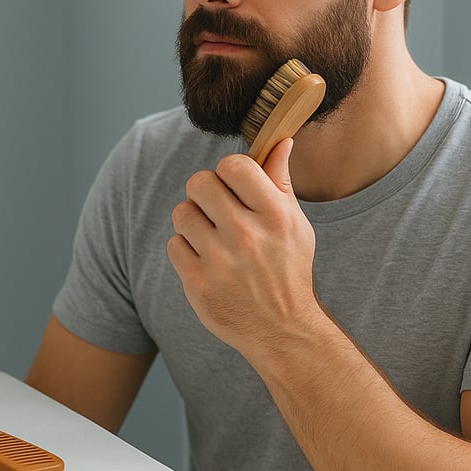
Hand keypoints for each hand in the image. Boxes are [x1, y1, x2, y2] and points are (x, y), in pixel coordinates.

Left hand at [167, 138, 322, 356]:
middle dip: (205, 192)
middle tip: (216, 209)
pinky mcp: (198, 283)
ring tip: (211, 237)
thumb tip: (281, 140)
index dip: (229, 172)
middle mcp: (247, 235)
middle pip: (199, 183)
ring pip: (182, 213)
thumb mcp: (295, 224)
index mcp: (275, 215)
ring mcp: (220, 261)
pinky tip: (205, 260)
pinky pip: (174, 244)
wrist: (282, 330)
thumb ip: (281, 181)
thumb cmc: (288, 269)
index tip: (234, 186)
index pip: (234, 165)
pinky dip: (186, 250)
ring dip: (193, 221)